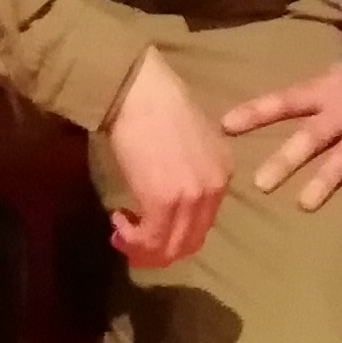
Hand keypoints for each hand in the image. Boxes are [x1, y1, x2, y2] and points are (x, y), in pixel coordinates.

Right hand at [103, 50, 229, 270]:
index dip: (175, 232)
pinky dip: (132, 240)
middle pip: (190, 242)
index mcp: (223, 173)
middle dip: (159, 250)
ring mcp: (191, 199)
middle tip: (131, 240)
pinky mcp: (162, 204)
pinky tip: (118, 221)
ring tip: (121, 233)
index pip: (204, 222)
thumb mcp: (193, 139)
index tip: (149, 225)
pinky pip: (150, 240)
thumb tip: (171, 193)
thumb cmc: (158, 105)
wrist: (140, 92)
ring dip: (143, 249)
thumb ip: (193, 169)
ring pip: (171, 248)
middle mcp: (214, 189)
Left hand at [219, 57, 341, 218]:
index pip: (284, 101)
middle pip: (310, 136)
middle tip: (261, 184)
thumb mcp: (331, 78)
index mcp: (323, 92)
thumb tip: (266, 116)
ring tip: (305, 205)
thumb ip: (308, 100)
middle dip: (286, 160)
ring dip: (324, 180)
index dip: (256, 112)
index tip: (226, 126)